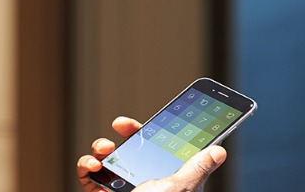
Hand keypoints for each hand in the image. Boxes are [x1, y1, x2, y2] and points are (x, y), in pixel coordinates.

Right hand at [76, 116, 226, 191]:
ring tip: (103, 149)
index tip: (144, 118)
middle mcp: (141, 181)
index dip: (149, 130)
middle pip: (130, 148)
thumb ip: (196, 168)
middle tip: (120, 125)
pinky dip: (86, 165)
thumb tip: (219, 151)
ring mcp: (120, 187)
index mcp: (163, 178)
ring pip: (106, 158)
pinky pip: (88, 176)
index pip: (157, 147)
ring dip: (100, 147)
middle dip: (124, 133)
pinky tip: (93, 165)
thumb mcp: (179, 186)